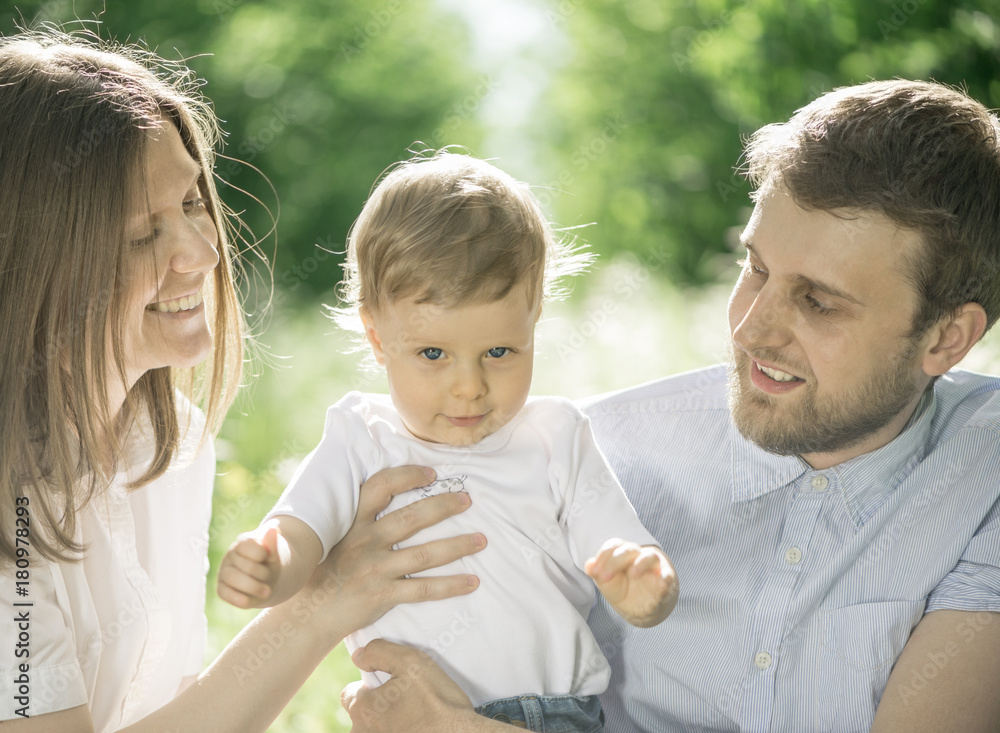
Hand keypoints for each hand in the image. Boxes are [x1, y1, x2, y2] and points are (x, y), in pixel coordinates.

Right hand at [217, 525, 282, 608]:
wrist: (266, 583)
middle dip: (261, 573)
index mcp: (243, 542)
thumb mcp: (274, 556)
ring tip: (267, 591)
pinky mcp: (221, 588)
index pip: (248, 545)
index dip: (262, 554)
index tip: (267, 557)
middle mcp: (230, 556)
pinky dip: (236, 597)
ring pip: (233, 578)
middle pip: (245, 565)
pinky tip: (248, 602)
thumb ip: (273, 544)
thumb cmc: (269, 566)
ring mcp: (224, 572)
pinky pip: (224, 593)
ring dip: (253, 587)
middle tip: (269, 577)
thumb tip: (274, 528)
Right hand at [293, 466, 487, 639]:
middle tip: (467, 500)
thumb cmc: (326, 570)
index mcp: (352, 522)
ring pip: (424, 555)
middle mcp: (365, 542)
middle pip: (411, 518)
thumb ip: (360, 517)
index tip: (431, 473)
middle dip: (443, 506)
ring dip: (457, 546)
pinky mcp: (382, 596)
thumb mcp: (335, 535)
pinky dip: (450, 585)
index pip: (379, 487)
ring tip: (481, 540)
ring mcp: (375, 570)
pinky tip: (472, 582)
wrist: (307, 613)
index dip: (407, 476)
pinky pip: (423, 590)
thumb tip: (390, 494)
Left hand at [342, 639, 502, 731]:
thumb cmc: (438, 700)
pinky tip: (417, 726)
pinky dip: (400, 731)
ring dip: (389, 722)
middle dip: (378, 706)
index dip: (369, 685)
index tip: (391, 685)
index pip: (349, 693)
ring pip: (375, 729)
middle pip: (362, 714)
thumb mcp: (410, 661)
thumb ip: (378, 652)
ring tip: (414, 715)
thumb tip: (358, 656)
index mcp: (363, 710)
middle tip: (406, 700)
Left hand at [585, 539, 678, 626]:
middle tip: (603, 576)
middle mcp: (637, 555)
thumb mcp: (608, 582)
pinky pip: (667, 575)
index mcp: (622, 553)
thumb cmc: (623, 588)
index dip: (603, 556)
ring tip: (633, 573)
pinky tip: (663, 579)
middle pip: (628, 550)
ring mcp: (653, 566)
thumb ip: (598, 573)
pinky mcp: (665, 579)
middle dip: (614, 562)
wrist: (642, 606)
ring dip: (641, 563)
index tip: (594, 572)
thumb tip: (588, 565)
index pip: (613, 546)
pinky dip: (666, 576)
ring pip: (649, 556)